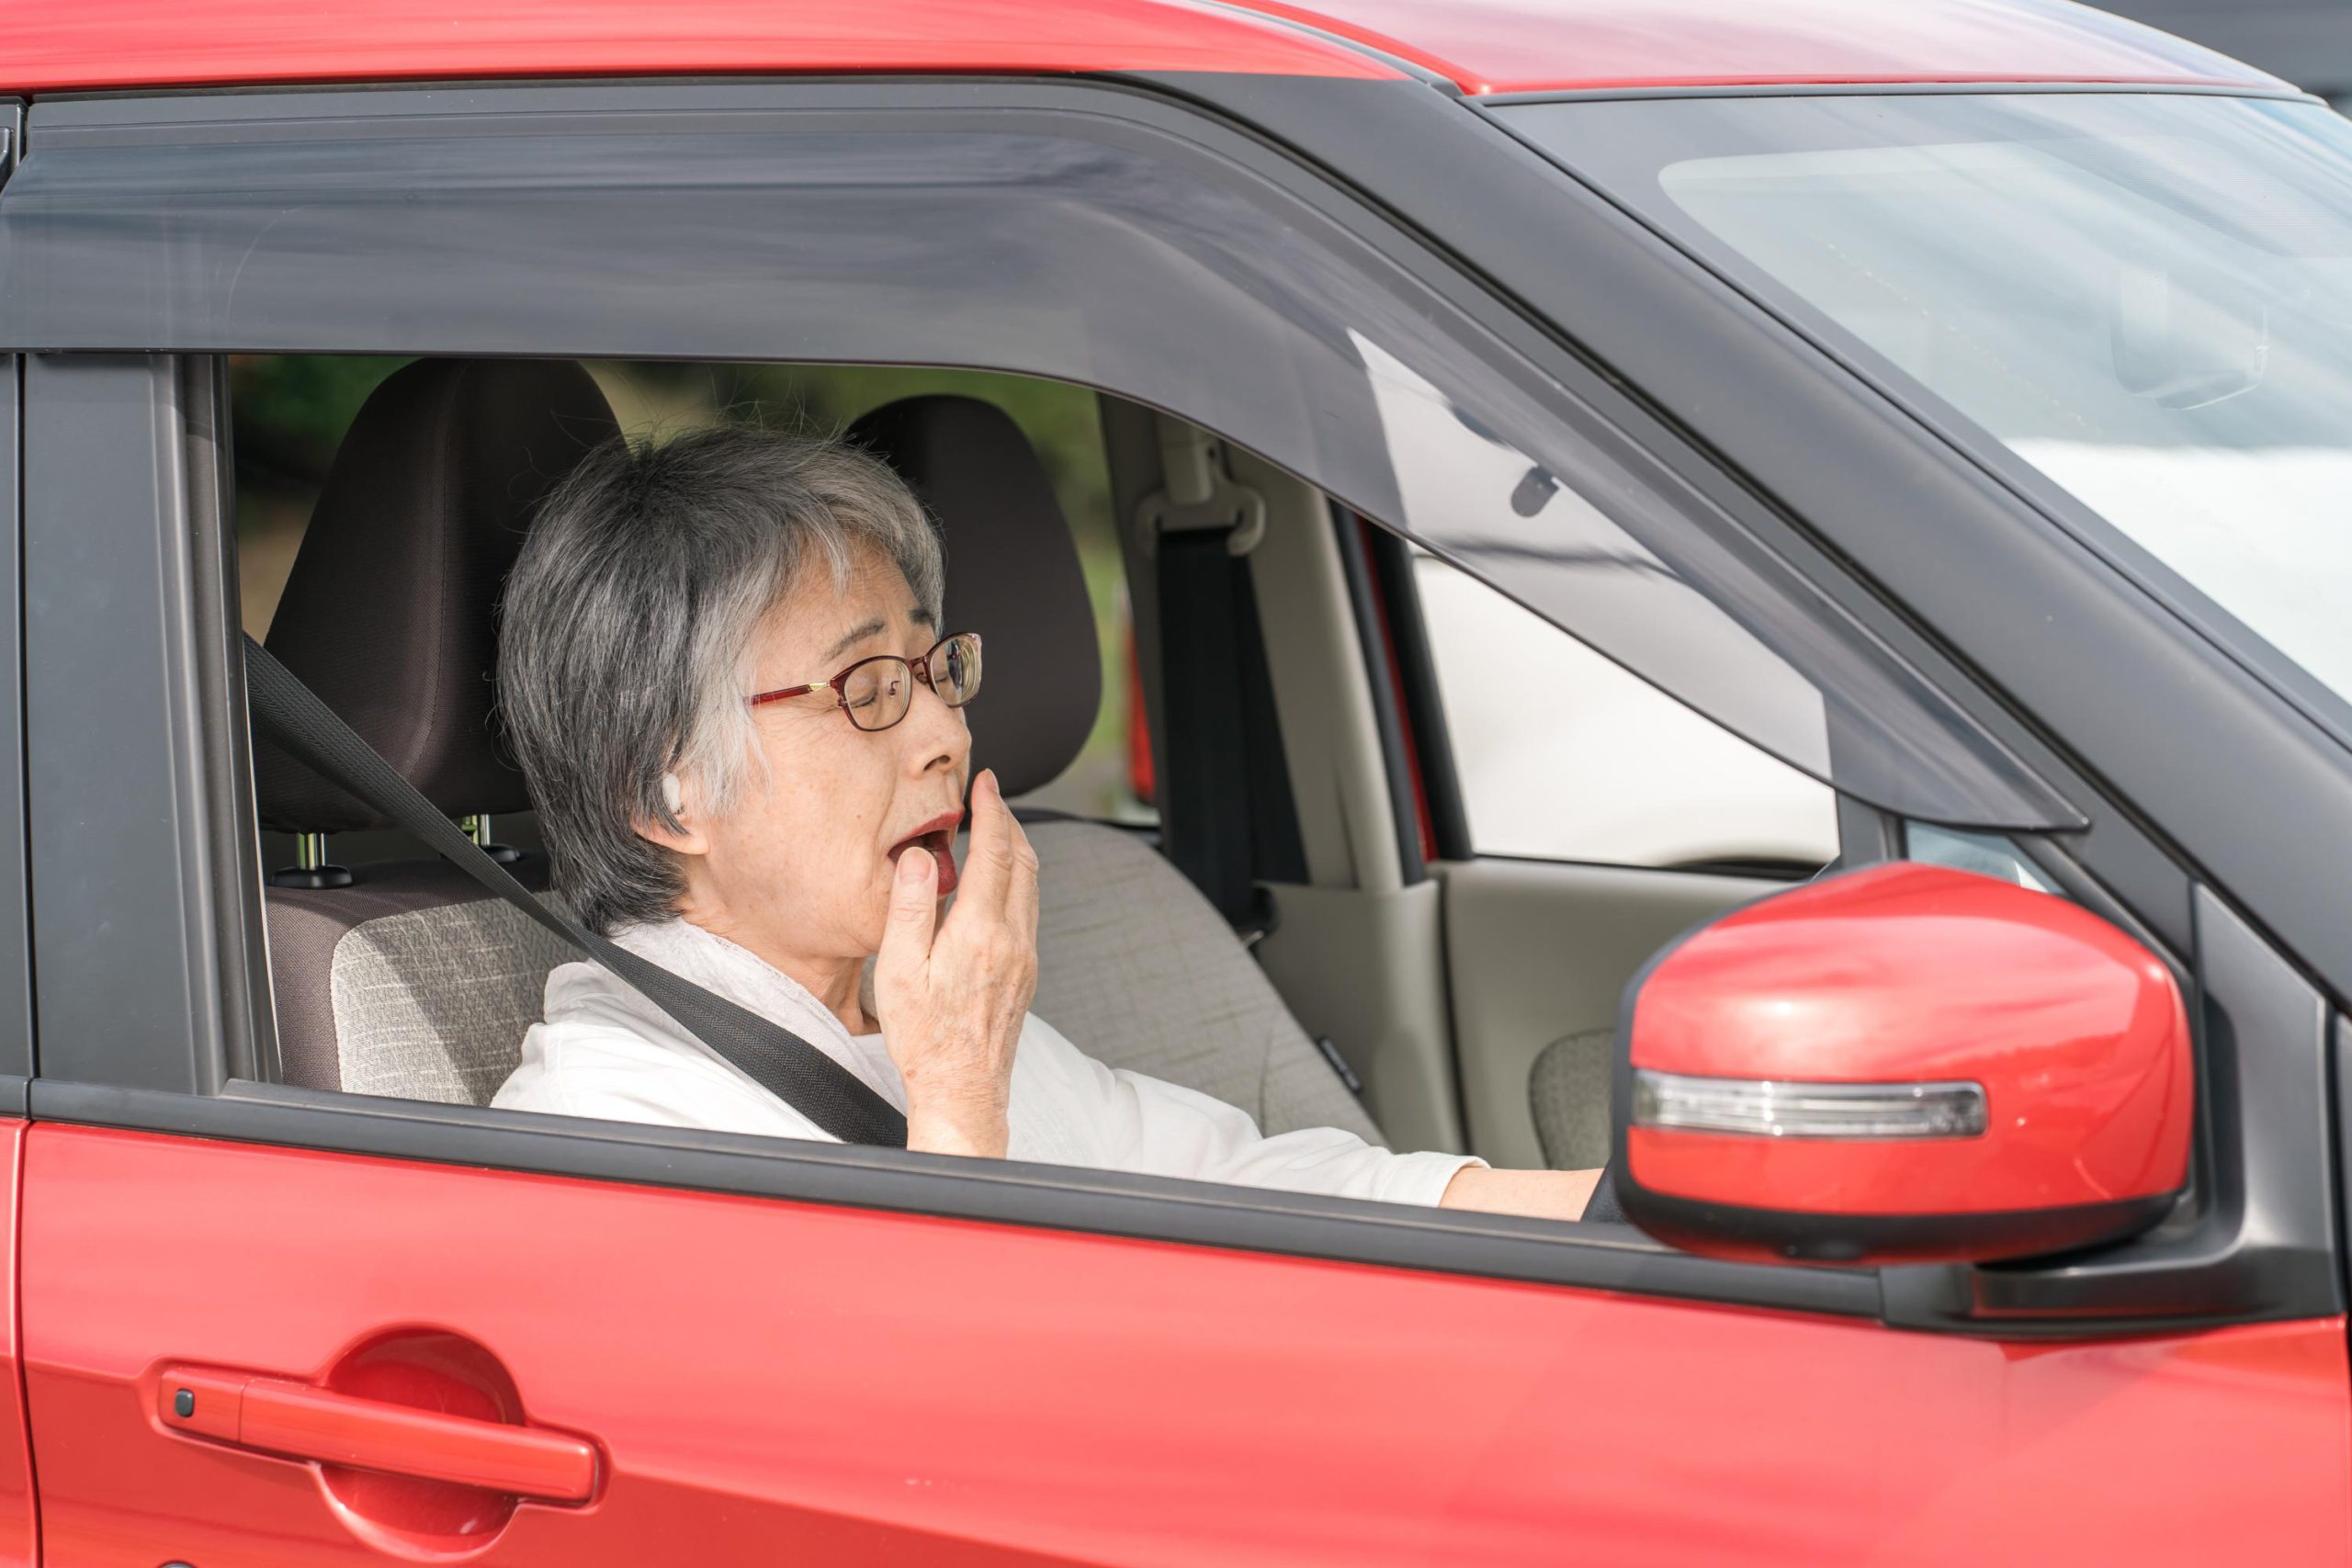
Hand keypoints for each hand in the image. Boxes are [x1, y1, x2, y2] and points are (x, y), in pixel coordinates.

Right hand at [873, 769, 1038, 1157]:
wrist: (964, 1091)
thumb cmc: (925, 1038)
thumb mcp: (899, 971)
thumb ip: (910, 908)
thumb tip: (923, 857)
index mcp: (980, 932)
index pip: (996, 851)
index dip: (992, 810)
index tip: (986, 783)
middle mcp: (1014, 940)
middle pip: (1024, 861)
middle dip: (1009, 822)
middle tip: (991, 797)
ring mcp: (1026, 958)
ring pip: (1032, 886)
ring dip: (1017, 850)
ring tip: (996, 830)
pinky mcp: (1027, 974)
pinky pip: (1030, 911)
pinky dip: (1018, 881)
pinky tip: (998, 884)